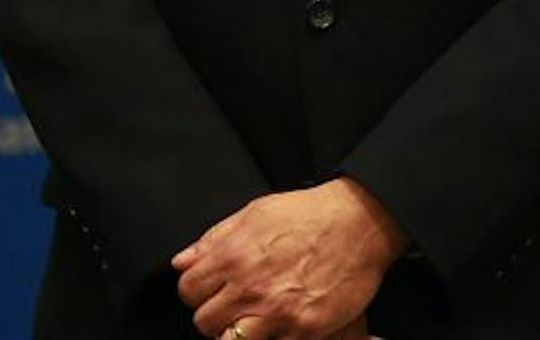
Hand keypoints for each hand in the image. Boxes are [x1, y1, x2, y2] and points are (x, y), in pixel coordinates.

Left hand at [172, 177, 405, 338]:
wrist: (358, 222)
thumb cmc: (308, 214)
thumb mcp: (254, 213)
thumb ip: (214, 239)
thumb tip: (181, 262)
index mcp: (233, 255)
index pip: (188, 291)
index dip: (198, 292)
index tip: (213, 290)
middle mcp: (249, 286)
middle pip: (204, 322)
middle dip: (216, 315)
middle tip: (236, 306)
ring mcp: (275, 312)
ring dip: (239, 333)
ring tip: (256, 319)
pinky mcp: (302, 330)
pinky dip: (273, 338)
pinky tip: (282, 324)